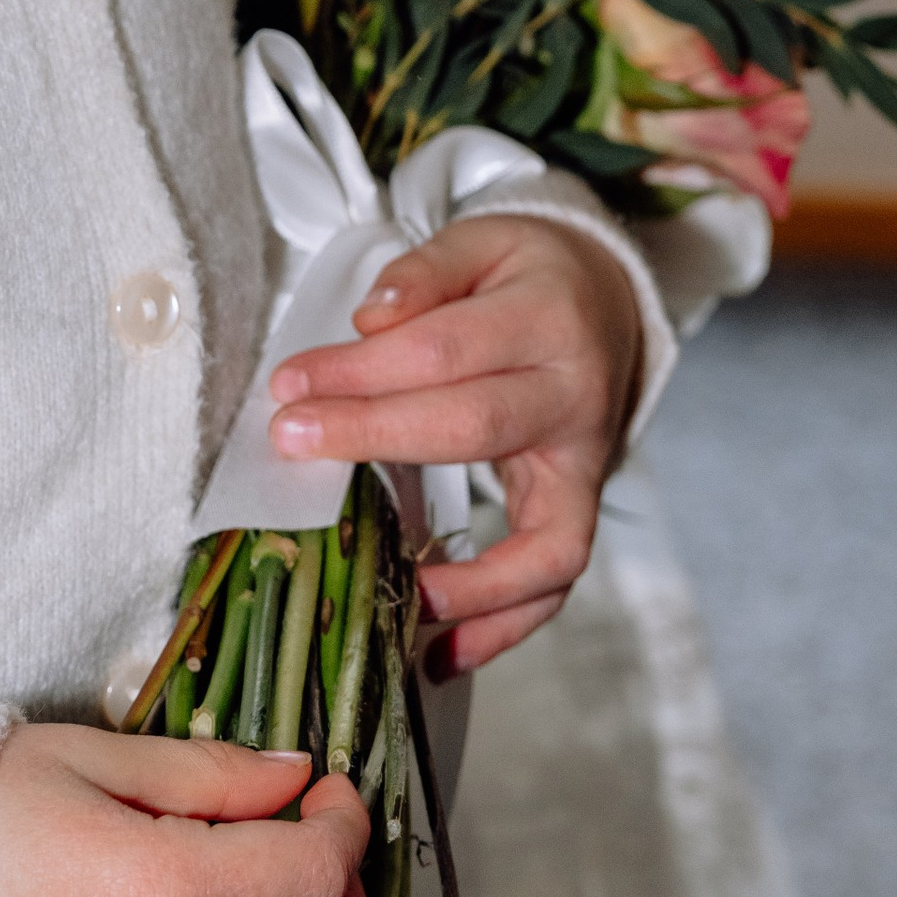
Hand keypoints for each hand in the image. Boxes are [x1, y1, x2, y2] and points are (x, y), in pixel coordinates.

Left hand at [266, 214, 641, 674]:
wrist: (608, 304)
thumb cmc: (524, 278)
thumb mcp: (480, 241)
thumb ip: (424, 273)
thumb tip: (370, 321)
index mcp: (547, 320)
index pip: (443, 350)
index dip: (362, 370)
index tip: (288, 387)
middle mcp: (576, 398)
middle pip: (474, 427)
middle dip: (374, 438)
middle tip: (293, 444)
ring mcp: (585, 466)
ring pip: (543, 538)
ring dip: (466, 582)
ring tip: (389, 593)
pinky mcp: (578, 510)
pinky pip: (554, 583)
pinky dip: (503, 628)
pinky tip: (440, 655)